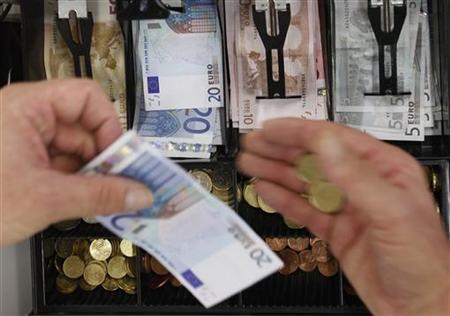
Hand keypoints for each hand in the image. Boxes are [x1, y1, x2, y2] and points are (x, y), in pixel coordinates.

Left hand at [0, 80, 152, 246]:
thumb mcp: (44, 199)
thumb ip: (99, 195)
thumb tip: (139, 194)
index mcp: (25, 107)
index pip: (86, 97)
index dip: (109, 125)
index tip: (122, 157)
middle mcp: (26, 118)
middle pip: (84, 127)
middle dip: (105, 159)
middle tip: (125, 185)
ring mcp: (24, 141)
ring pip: (75, 151)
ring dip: (93, 175)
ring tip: (106, 199)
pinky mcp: (23, 163)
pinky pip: (63, 166)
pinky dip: (78, 184)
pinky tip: (87, 201)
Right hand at [238, 118, 448, 315]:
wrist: (418, 308)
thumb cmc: (422, 262)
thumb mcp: (391, 212)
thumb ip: (355, 176)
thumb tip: (326, 143)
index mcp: (384, 169)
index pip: (333, 141)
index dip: (299, 132)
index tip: (272, 129)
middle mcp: (363, 183)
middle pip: (313, 158)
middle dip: (281, 149)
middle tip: (254, 143)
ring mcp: (346, 207)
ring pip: (304, 182)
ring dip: (276, 171)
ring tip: (251, 162)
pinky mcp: (334, 229)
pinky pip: (303, 209)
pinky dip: (282, 199)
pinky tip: (266, 189)